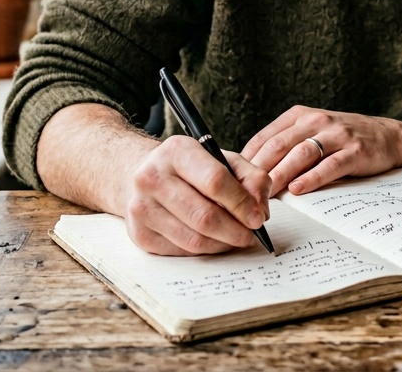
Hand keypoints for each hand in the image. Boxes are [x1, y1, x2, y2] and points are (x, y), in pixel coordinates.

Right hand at [121, 135, 271, 255]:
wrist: (143, 174)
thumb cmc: (190, 168)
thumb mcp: (222, 159)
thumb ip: (251, 177)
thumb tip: (260, 211)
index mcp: (176, 151)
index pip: (215, 181)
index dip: (242, 203)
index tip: (258, 218)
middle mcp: (152, 177)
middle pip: (204, 216)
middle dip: (235, 230)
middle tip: (251, 235)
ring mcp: (142, 207)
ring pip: (194, 239)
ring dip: (222, 244)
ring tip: (235, 238)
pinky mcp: (140, 234)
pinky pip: (182, 251)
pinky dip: (204, 250)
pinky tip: (213, 240)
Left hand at [240, 106, 401, 195]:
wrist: (389, 137)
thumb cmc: (343, 140)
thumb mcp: (313, 132)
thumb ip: (286, 145)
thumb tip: (250, 172)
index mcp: (300, 115)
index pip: (266, 137)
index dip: (247, 160)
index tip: (234, 181)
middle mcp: (316, 121)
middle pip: (279, 145)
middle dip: (259, 171)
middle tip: (244, 194)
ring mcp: (337, 135)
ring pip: (301, 155)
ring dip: (280, 176)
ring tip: (266, 195)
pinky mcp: (355, 151)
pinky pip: (329, 165)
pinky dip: (312, 178)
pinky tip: (298, 190)